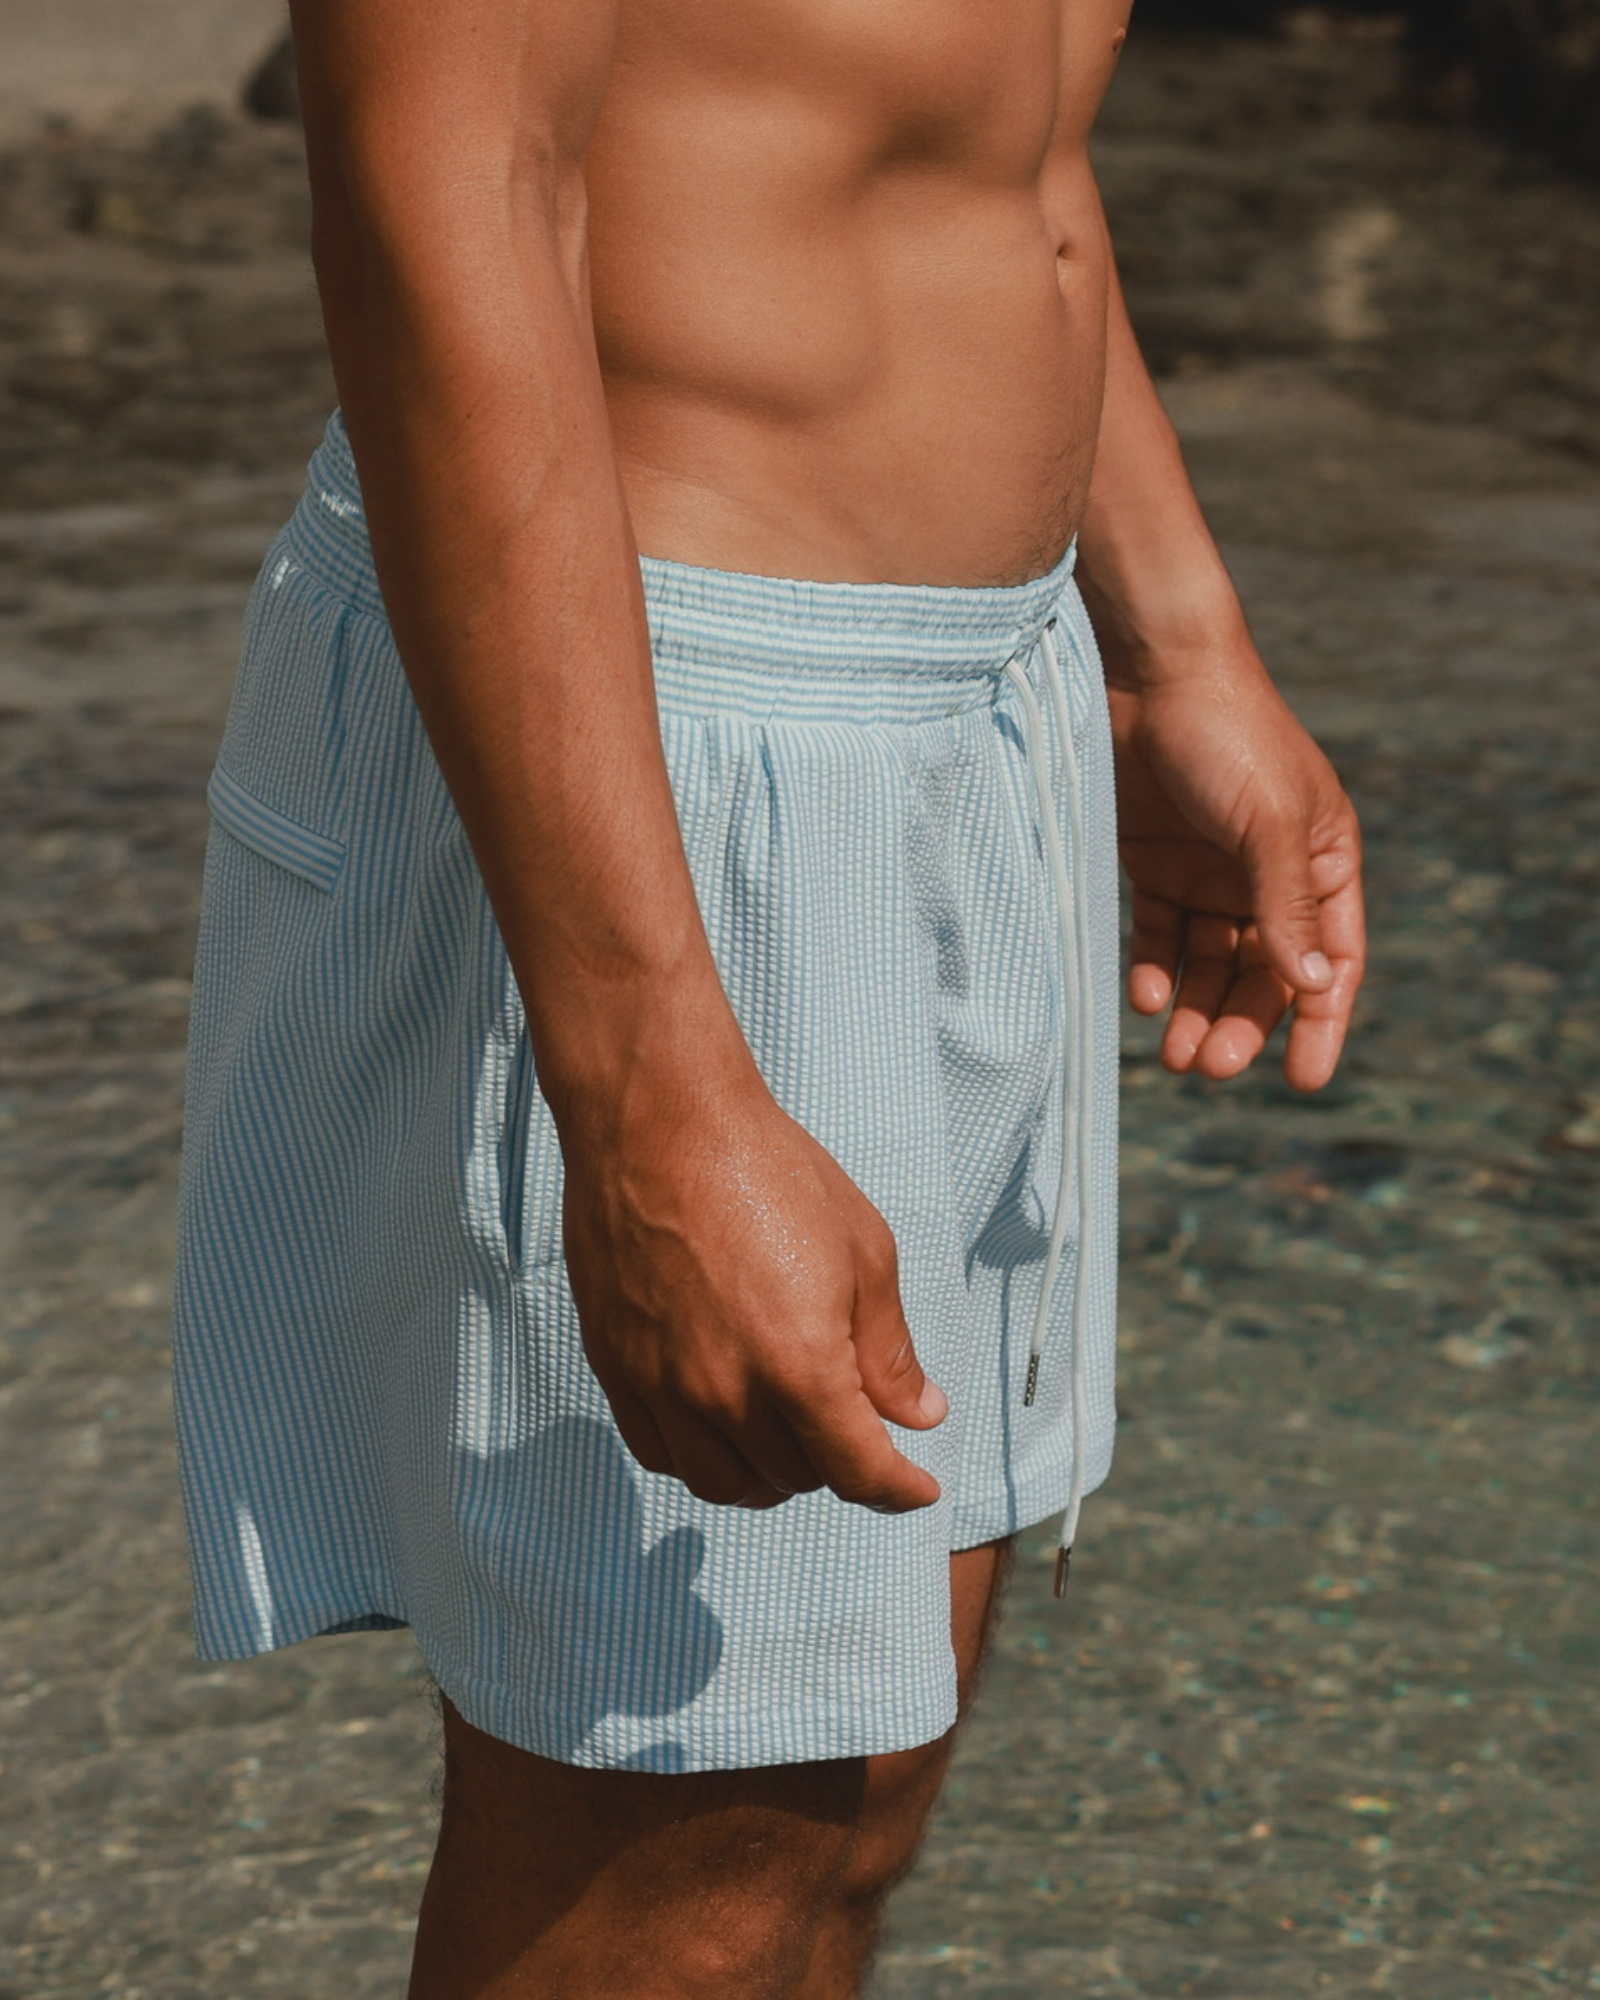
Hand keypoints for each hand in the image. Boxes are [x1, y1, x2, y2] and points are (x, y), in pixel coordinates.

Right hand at [559, 1065, 947, 1509]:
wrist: (659, 1122)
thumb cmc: (767, 1170)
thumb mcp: (863, 1250)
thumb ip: (887, 1347)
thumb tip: (916, 1412)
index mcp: (801, 1366)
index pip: (858, 1471)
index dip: (898, 1490)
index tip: (915, 1490)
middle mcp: (727, 1392)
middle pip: (795, 1478)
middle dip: (837, 1467)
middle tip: (852, 1429)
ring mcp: (663, 1386)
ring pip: (724, 1483)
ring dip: (769, 1476)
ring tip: (790, 1442)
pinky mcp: (616, 1369)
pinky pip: (661, 1453)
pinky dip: (702, 1458)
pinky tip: (723, 1428)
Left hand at [1107, 645, 1364, 1090]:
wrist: (1148, 671)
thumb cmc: (1227, 734)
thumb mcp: (1266, 821)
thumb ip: (1284, 903)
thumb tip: (1310, 987)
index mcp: (1323, 861)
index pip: (1330, 960)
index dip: (1319, 1021)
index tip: (1303, 1080)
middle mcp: (1268, 874)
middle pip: (1262, 973)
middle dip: (1241, 1024)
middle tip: (1211, 1069)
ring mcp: (1209, 871)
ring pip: (1207, 963)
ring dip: (1194, 1011)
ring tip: (1173, 1057)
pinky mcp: (1154, 865)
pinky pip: (1158, 936)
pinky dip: (1152, 970)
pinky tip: (1143, 999)